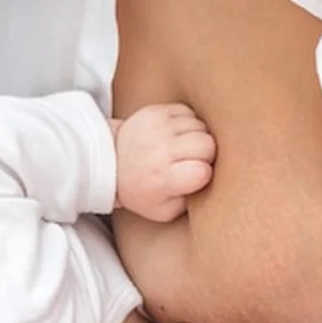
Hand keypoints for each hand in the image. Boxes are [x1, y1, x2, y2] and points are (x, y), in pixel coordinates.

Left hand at [113, 103, 215, 221]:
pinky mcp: (157, 111)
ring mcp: (158, 127)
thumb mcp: (164, 211)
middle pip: (208, 144)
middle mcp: (160, 150)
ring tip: (182, 149)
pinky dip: (189, 124)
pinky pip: (190, 113)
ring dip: (198, 138)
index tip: (195, 176)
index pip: (202, 171)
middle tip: (192, 162)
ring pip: (201, 126)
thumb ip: (190, 203)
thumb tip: (210, 183)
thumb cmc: (141, 190)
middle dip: (207, 154)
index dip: (205, 174)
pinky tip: (177, 136)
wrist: (111, 163)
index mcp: (162, 179)